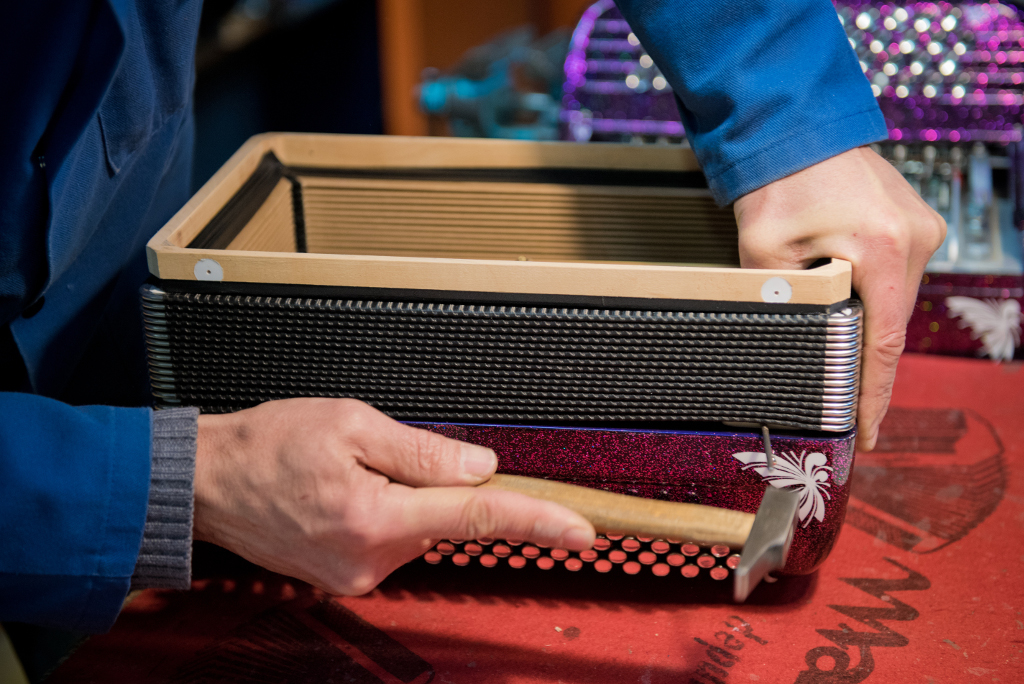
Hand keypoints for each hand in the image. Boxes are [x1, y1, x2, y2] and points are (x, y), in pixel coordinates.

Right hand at [193, 398, 594, 594]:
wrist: (206, 482)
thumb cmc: (267, 446)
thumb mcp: (349, 423)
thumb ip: (422, 449)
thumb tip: (479, 465)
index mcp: (375, 517)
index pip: (478, 517)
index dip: (537, 520)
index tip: (580, 529)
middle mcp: (370, 559)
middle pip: (449, 520)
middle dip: (441, 483)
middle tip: (393, 451)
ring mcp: (357, 575)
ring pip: (423, 528)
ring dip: (410, 496)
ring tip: (352, 468)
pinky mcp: (347, 577)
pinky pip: (396, 538)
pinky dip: (392, 511)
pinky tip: (350, 490)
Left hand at [733, 146, 945, 450]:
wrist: (794, 126)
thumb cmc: (776, 181)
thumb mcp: (763, 253)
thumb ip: (783, 303)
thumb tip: (789, 344)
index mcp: (883, 248)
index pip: (884, 345)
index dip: (875, 396)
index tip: (868, 432)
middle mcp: (914, 238)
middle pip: (891, 324)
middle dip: (864, 360)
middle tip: (839, 398)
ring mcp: (919, 226)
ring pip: (892, 300)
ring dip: (864, 321)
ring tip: (831, 335)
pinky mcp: (912, 220)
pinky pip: (893, 274)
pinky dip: (870, 294)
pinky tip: (843, 299)